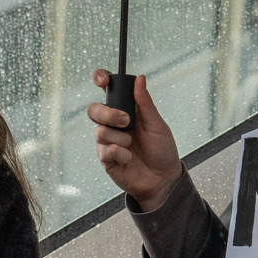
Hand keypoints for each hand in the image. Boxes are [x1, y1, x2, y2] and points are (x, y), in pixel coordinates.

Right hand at [88, 69, 182, 210]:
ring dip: (119, 138)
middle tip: (126, 122)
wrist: (162, 179)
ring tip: (132, 145)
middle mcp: (113, 124)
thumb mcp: (157, 124)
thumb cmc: (162, 150)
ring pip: (99, 131)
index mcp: (126, 110)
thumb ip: (145, 103)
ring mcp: (107, 141)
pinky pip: (105, 150)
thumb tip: (140, 78)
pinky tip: (129, 158)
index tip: (103, 79)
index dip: (100, 79)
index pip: (108, 90)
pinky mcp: (105, 158)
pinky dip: (120, 153)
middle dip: (108, 114)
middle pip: (94, 109)